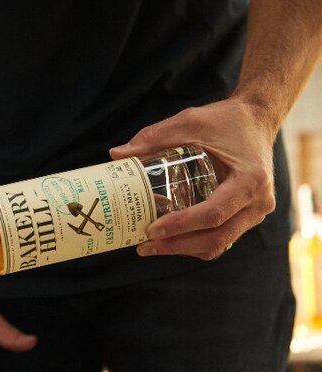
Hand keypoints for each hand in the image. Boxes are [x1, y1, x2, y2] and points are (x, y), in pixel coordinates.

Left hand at [109, 98, 276, 259]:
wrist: (257, 120)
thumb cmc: (226, 120)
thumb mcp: (190, 121)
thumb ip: (154, 137)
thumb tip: (116, 154)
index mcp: (250, 179)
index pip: (213, 214)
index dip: (181, 226)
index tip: (152, 230)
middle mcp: (258, 201)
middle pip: (216, 238)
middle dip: (177, 245)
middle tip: (144, 245)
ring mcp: (255, 213)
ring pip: (219, 244)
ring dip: (184, 249)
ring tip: (151, 246)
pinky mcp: (247, 217)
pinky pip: (222, 239)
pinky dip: (195, 244)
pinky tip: (169, 240)